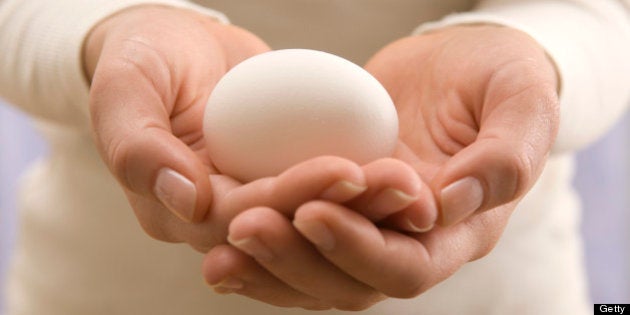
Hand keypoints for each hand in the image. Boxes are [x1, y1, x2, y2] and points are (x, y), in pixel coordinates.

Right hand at [84, 5, 431, 251]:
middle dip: (345, 215)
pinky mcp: (283, 185)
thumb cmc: (143, 60)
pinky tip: (403, 176)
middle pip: (288, 234)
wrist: (174, 48)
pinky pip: (328, 199)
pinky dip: (364, 193)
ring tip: (411, 185)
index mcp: (176, 213)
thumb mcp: (125, 88)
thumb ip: (139, 147)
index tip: (343, 170)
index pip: (239, 219)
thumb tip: (189, 200)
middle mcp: (219, 222)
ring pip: (315, 228)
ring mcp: (256, 204)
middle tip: (399, 184)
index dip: (291, 199)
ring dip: (367, 212)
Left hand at [202, 25, 559, 309]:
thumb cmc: (499, 75)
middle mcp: (413, 244)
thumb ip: (506, 154)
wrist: (462, 64)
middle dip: (297, 261)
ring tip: (220, 245)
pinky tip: (220, 232)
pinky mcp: (341, 206)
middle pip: (351, 284)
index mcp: (461, 232)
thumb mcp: (522, 98)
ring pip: (316, 272)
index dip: (359, 248)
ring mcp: (372, 228)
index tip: (312, 211)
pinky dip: (263, 246)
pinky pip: (299, 240)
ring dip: (268, 264)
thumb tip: (454, 201)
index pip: (407, 266)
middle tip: (245, 227)